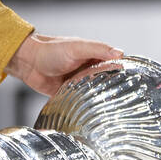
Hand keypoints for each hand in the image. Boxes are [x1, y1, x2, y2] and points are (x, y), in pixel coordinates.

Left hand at [4, 33, 123, 96]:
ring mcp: (79, 81)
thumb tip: (120, 52)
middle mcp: (88, 69)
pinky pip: (81, 101)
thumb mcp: (76, 47)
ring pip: (95, 92)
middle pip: (107, 80)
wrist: (28, 63)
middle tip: (122, 98)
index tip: (132, 81)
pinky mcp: (70, 93)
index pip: (114, 63)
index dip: (123, 71)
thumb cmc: (49, 50)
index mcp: (93, 55)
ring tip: (108, 107)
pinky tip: (91, 111)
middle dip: (112, 88)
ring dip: (98, 98)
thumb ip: (97, 49)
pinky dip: (85, 105)